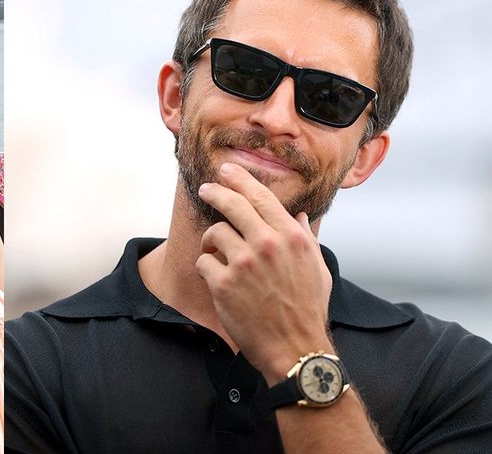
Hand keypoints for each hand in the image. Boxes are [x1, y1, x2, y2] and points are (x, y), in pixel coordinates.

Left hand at [196, 162, 332, 383]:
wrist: (295, 349)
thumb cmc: (307, 310)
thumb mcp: (317, 270)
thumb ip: (306, 239)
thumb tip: (299, 216)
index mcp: (292, 237)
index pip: (261, 197)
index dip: (240, 180)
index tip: (227, 171)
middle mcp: (268, 244)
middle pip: (232, 204)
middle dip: (215, 192)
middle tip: (206, 189)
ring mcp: (244, 263)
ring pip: (214, 233)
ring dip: (212, 242)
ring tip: (216, 253)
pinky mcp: (224, 283)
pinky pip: (204, 262)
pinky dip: (206, 267)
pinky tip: (215, 277)